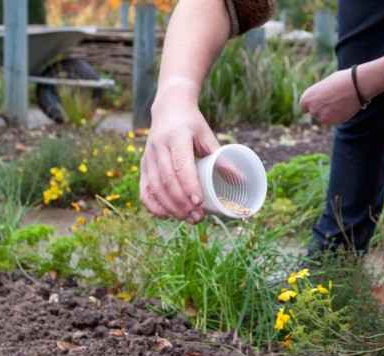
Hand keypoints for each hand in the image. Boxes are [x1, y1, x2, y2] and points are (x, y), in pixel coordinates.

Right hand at [139, 104, 219, 223]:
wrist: (168, 109)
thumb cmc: (192, 124)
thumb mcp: (208, 136)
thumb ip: (222, 158)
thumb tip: (241, 180)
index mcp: (176, 137)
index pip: (181, 165)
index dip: (189, 186)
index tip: (200, 203)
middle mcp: (158, 147)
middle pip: (167, 180)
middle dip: (182, 203)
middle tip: (198, 217)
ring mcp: (147, 157)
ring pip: (155, 188)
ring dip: (171, 208)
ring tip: (189, 218)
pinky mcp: (142, 166)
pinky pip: (144, 190)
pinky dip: (154, 206)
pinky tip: (167, 215)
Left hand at [299, 68, 362, 123]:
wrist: (356, 86)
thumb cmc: (340, 80)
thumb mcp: (324, 85)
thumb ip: (318, 96)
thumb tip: (319, 104)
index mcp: (307, 98)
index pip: (304, 107)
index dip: (311, 104)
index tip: (316, 102)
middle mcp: (313, 109)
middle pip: (315, 112)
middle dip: (321, 108)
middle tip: (332, 99)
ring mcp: (323, 117)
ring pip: (324, 118)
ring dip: (329, 113)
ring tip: (340, 101)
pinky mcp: (334, 122)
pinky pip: (334, 120)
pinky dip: (338, 115)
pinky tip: (344, 106)